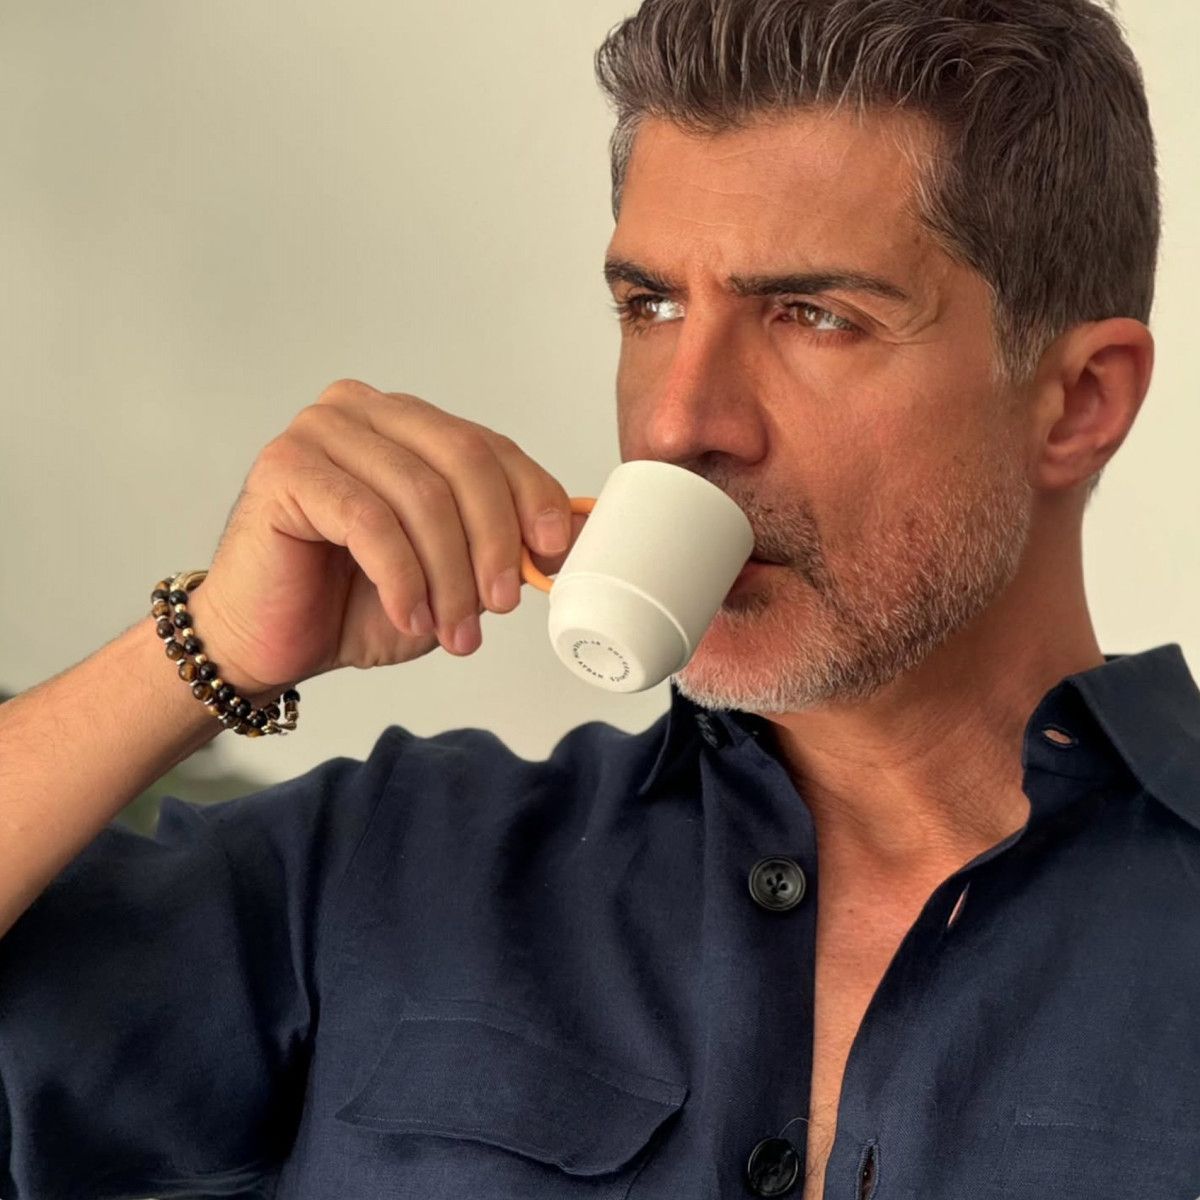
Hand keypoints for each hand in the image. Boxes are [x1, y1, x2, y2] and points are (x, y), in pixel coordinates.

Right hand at [184, 379, 584, 697]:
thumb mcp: (455, 574)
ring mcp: (320, 433)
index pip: (490, 445)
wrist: (273, 641)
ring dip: (449, 575)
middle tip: (502, 603)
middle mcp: (365, 412)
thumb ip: (507, 546)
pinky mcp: (285, 469)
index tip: (552, 553)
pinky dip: (402, 578)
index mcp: (409, 424)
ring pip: (421, 496)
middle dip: (494, 540)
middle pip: (463, 460)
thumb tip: (579, 529)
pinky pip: (369, 521)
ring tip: (454, 629)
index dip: (533, 498)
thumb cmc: (357, 602)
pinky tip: (410, 617)